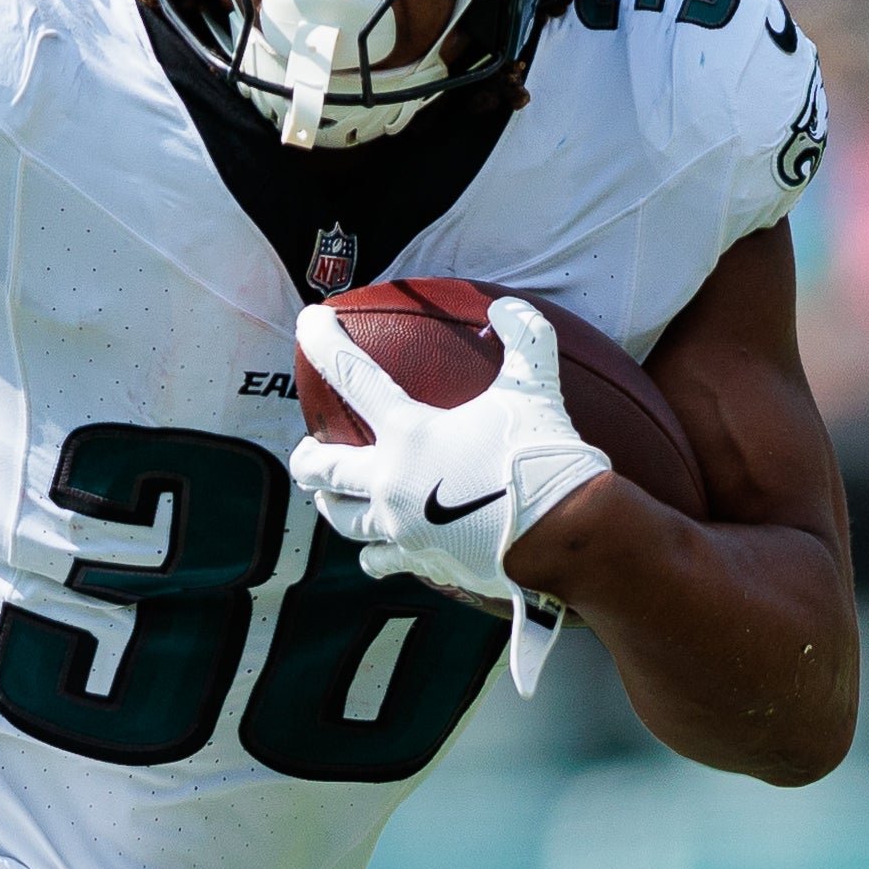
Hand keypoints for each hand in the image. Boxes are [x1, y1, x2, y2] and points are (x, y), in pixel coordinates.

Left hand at [284, 295, 614, 632]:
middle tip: (302, 453)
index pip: (352, 376)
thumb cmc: (544, 457)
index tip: (307, 323)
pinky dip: (375, 555)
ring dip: (331, 508)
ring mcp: (402, 528)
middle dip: (305, 460)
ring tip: (327, 501)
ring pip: (344, 521)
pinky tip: (374, 555)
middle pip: (323, 469)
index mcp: (409, 432)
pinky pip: (382, 561)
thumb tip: (509, 306)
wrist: (566, 535)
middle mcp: (392, 482)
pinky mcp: (422, 562)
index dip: (323, 343)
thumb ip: (524, 338)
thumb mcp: (536, 388)